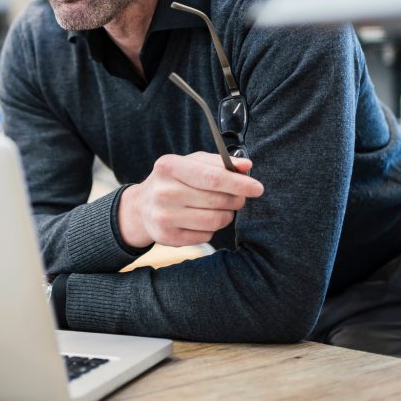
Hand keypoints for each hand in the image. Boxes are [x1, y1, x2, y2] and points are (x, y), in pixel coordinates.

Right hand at [117, 152, 262, 248]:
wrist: (142, 206)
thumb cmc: (174, 180)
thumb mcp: (191, 163)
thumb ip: (219, 163)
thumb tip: (246, 166)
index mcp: (169, 166)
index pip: (213, 177)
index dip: (239, 183)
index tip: (257, 188)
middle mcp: (164, 191)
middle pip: (217, 200)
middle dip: (236, 199)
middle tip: (238, 198)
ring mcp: (164, 216)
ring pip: (214, 220)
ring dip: (226, 215)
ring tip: (222, 208)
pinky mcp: (167, 237)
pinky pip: (205, 236)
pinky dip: (211, 229)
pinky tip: (202, 219)